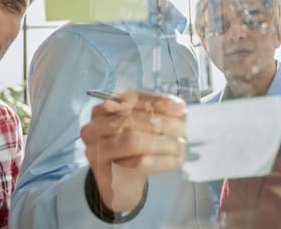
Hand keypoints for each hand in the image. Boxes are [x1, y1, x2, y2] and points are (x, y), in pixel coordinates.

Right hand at [80, 90, 185, 211]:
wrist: (118, 182)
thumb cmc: (130, 149)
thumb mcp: (139, 126)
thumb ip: (155, 113)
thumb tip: (179, 107)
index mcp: (102, 110)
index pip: (131, 99)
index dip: (157, 102)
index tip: (181, 107)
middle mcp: (94, 128)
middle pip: (132, 120)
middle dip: (164, 123)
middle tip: (186, 130)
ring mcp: (96, 151)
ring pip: (134, 141)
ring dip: (165, 143)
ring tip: (182, 145)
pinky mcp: (105, 173)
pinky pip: (138, 163)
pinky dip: (162, 160)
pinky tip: (176, 159)